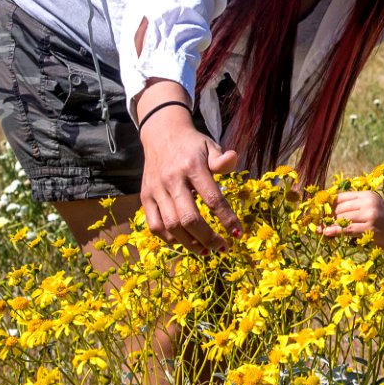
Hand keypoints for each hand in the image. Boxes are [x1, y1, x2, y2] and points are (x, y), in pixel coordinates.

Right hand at [139, 105, 239, 254]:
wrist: (161, 133)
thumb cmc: (192, 144)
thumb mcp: (210, 145)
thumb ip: (221, 159)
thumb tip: (234, 160)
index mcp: (192, 167)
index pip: (212, 198)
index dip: (227, 218)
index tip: (238, 233)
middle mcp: (172, 180)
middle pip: (189, 218)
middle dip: (208, 238)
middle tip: (222, 247)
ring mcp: (156, 190)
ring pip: (171, 226)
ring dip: (190, 243)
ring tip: (207, 251)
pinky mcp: (145, 197)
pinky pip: (155, 225)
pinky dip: (170, 238)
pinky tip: (185, 242)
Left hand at [319, 190, 383, 249]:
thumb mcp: (371, 206)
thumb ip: (354, 206)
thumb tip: (329, 211)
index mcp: (366, 195)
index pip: (341, 197)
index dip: (328, 204)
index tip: (318, 211)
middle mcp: (367, 202)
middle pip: (340, 208)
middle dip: (327, 216)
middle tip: (318, 222)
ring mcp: (369, 215)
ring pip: (342, 218)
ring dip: (329, 224)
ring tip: (320, 228)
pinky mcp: (369, 228)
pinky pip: (347, 229)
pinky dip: (335, 231)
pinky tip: (327, 233)